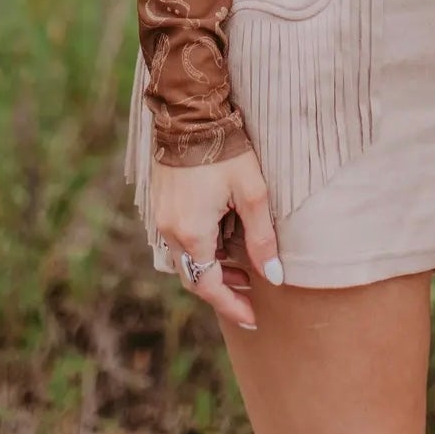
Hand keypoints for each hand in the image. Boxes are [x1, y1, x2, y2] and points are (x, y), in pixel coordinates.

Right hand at [151, 145, 282, 330]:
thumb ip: (261, 239)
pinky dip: (199, 249)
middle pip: (194, 277)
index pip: (210, 288)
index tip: (252, 319)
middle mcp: (170, 232)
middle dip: (222, 290)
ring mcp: (161, 217)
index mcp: (192, 235)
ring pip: (185, 259)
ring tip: (240, 267)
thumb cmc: (225, 151)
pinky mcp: (160, 203)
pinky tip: (220, 239)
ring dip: (211, 268)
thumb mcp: (252, 194)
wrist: (189, 113)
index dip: (232, 306)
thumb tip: (274, 278)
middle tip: (249, 294)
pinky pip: (178, 240)